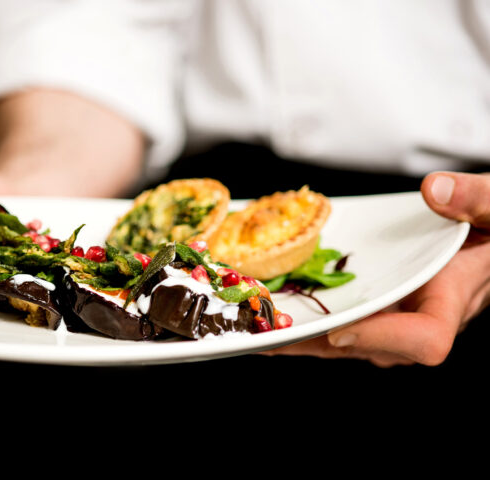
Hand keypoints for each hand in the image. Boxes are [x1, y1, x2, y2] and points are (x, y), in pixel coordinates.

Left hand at [262, 172, 489, 366]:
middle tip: (258, 332)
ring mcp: (395, 319)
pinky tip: (266, 309)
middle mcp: (418, 317)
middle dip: (310, 340)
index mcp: (452, 298)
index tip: (339, 330)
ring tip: (247, 327)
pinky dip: (305, 318)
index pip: (425, 339)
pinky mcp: (377, 310)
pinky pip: (339, 322)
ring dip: (298, 335)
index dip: (382, 338)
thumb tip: (435, 191)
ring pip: (344, 339)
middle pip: (364, 345)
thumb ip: (477, 199)